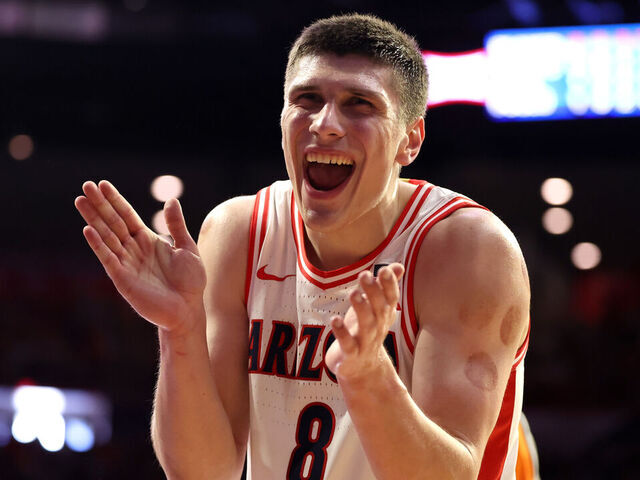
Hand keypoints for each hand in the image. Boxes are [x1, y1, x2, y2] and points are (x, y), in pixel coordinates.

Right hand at [74, 180, 206, 333]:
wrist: (189, 309)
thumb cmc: (191, 281)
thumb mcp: (187, 248)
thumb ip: (176, 226)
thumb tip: (171, 200)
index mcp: (148, 240)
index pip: (127, 215)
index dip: (116, 200)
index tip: (103, 184)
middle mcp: (134, 249)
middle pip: (113, 222)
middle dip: (100, 204)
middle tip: (86, 185)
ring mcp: (127, 263)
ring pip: (107, 236)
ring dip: (93, 219)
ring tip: (81, 201)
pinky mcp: (123, 279)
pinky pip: (108, 258)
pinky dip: (98, 245)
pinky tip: (88, 230)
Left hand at [325, 264, 403, 382]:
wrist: (362, 369)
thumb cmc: (367, 330)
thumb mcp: (376, 308)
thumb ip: (385, 287)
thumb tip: (398, 266)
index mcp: (384, 315)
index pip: (390, 299)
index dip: (389, 286)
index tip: (384, 270)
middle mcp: (378, 328)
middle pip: (378, 309)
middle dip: (373, 292)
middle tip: (365, 275)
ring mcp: (365, 342)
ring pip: (366, 326)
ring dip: (360, 309)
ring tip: (353, 294)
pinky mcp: (350, 354)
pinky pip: (347, 344)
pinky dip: (342, 333)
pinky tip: (334, 320)